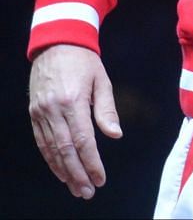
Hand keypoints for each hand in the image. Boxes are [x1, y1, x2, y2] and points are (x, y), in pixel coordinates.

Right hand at [28, 45, 120, 199]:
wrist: (56, 44)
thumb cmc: (84, 62)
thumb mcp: (102, 81)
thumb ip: (107, 110)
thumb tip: (114, 135)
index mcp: (73, 102)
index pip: (83, 140)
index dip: (91, 162)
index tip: (100, 178)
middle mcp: (53, 110)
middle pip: (65, 150)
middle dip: (76, 174)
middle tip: (87, 192)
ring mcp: (40, 113)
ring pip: (51, 149)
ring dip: (63, 171)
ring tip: (75, 187)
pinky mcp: (34, 113)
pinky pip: (41, 141)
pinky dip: (50, 158)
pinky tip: (60, 170)